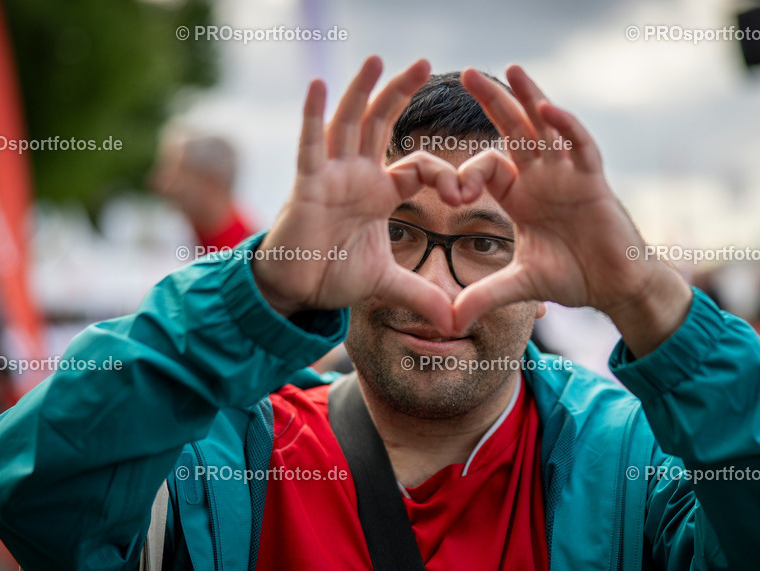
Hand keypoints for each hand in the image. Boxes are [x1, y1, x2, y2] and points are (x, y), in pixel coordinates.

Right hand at [252, 56, 474, 333]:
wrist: (296, 292)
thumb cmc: (332, 275)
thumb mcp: (387, 284)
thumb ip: (421, 296)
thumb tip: (456, 322)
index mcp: (379, 193)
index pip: (417, 167)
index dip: (443, 174)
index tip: (464, 193)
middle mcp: (356, 176)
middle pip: (382, 125)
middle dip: (401, 93)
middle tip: (425, 62)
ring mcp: (330, 176)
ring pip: (349, 124)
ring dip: (363, 91)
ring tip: (379, 59)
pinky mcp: (306, 185)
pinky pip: (310, 145)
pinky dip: (312, 115)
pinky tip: (318, 84)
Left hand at [453, 66, 692, 354]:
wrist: (614, 287)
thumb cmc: (573, 278)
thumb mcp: (520, 285)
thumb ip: (484, 296)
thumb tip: (450, 320)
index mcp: (519, 196)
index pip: (487, 167)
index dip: (466, 175)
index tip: (452, 194)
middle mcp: (541, 178)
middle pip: (513, 130)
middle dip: (492, 102)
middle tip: (467, 73)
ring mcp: (567, 175)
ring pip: (546, 127)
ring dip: (529, 98)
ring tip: (510, 70)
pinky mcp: (592, 180)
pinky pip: (579, 146)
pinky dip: (564, 127)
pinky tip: (546, 108)